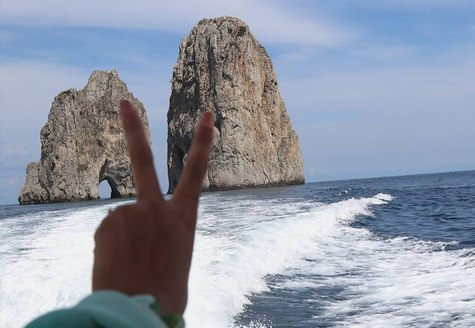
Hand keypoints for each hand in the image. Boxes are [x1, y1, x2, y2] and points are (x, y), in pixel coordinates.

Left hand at [92, 100, 212, 314]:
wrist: (140, 310)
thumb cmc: (165, 291)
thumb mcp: (176, 257)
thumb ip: (161, 233)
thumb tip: (136, 227)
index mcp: (183, 218)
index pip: (196, 172)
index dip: (202, 141)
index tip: (206, 115)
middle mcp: (157, 209)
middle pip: (144, 159)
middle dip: (134, 128)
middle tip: (123, 102)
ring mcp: (130, 214)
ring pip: (123, 219)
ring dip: (124, 240)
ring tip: (130, 265)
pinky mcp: (106, 225)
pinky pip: (108, 233)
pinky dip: (111, 247)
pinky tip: (117, 264)